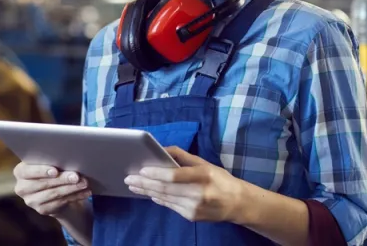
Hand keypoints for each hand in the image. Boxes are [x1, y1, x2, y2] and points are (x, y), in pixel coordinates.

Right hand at [13, 162, 90, 216]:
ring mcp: (31, 201)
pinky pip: (60, 203)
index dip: (41, 171)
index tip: (55, 171)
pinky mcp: (42, 209)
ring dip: (71, 188)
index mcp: (20, 171)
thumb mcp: (48, 163)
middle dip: (62, 179)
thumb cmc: (51, 169)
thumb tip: (68, 158)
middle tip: (77, 176)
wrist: (52, 190)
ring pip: (54, 194)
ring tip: (84, 183)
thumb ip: (52, 160)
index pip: (27, 171)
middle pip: (43, 183)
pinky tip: (85, 192)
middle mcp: (22, 187)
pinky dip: (75, 196)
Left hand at [124, 146, 246, 222]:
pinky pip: (170, 206)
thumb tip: (161, 149)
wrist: (236, 203)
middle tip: (129, 179)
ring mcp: (194, 207)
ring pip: (165, 198)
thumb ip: (182, 156)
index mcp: (203, 175)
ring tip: (134, 186)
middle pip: (166, 188)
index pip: (175, 175)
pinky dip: (158, 198)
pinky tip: (149, 193)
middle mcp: (198, 193)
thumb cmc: (219, 179)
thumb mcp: (205, 163)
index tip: (141, 170)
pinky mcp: (191, 216)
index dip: (156, 173)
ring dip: (147, 191)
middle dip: (144, 183)